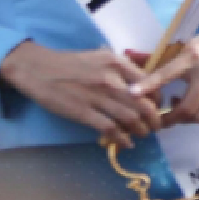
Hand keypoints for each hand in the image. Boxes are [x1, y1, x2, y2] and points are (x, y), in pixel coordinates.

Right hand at [0, 42, 162, 148]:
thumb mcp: (103, 56)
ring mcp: (97, 97)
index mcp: (118, 63)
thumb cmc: (73, 63)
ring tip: (143, 134)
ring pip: (130, 118)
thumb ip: (123, 67)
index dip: (157, 99)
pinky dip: (122, 139)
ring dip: (141, 130)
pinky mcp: (83, 112)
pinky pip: (110, 129)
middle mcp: (112, 79)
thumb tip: (143, 83)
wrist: (40, 69)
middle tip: (156, 126)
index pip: (150, 83)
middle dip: (154, 119)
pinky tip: (126, 143)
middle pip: (144, 104)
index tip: (158, 107)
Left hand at [134, 11, 198, 125]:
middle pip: (189, 108)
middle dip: (173, 119)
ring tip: (182, 110)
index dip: (148, 87)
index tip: (137, 101)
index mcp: (193, 58)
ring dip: (189, 119)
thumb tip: (136, 79)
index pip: (166, 75)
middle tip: (162, 119)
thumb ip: (164, 67)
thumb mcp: (184, 51)